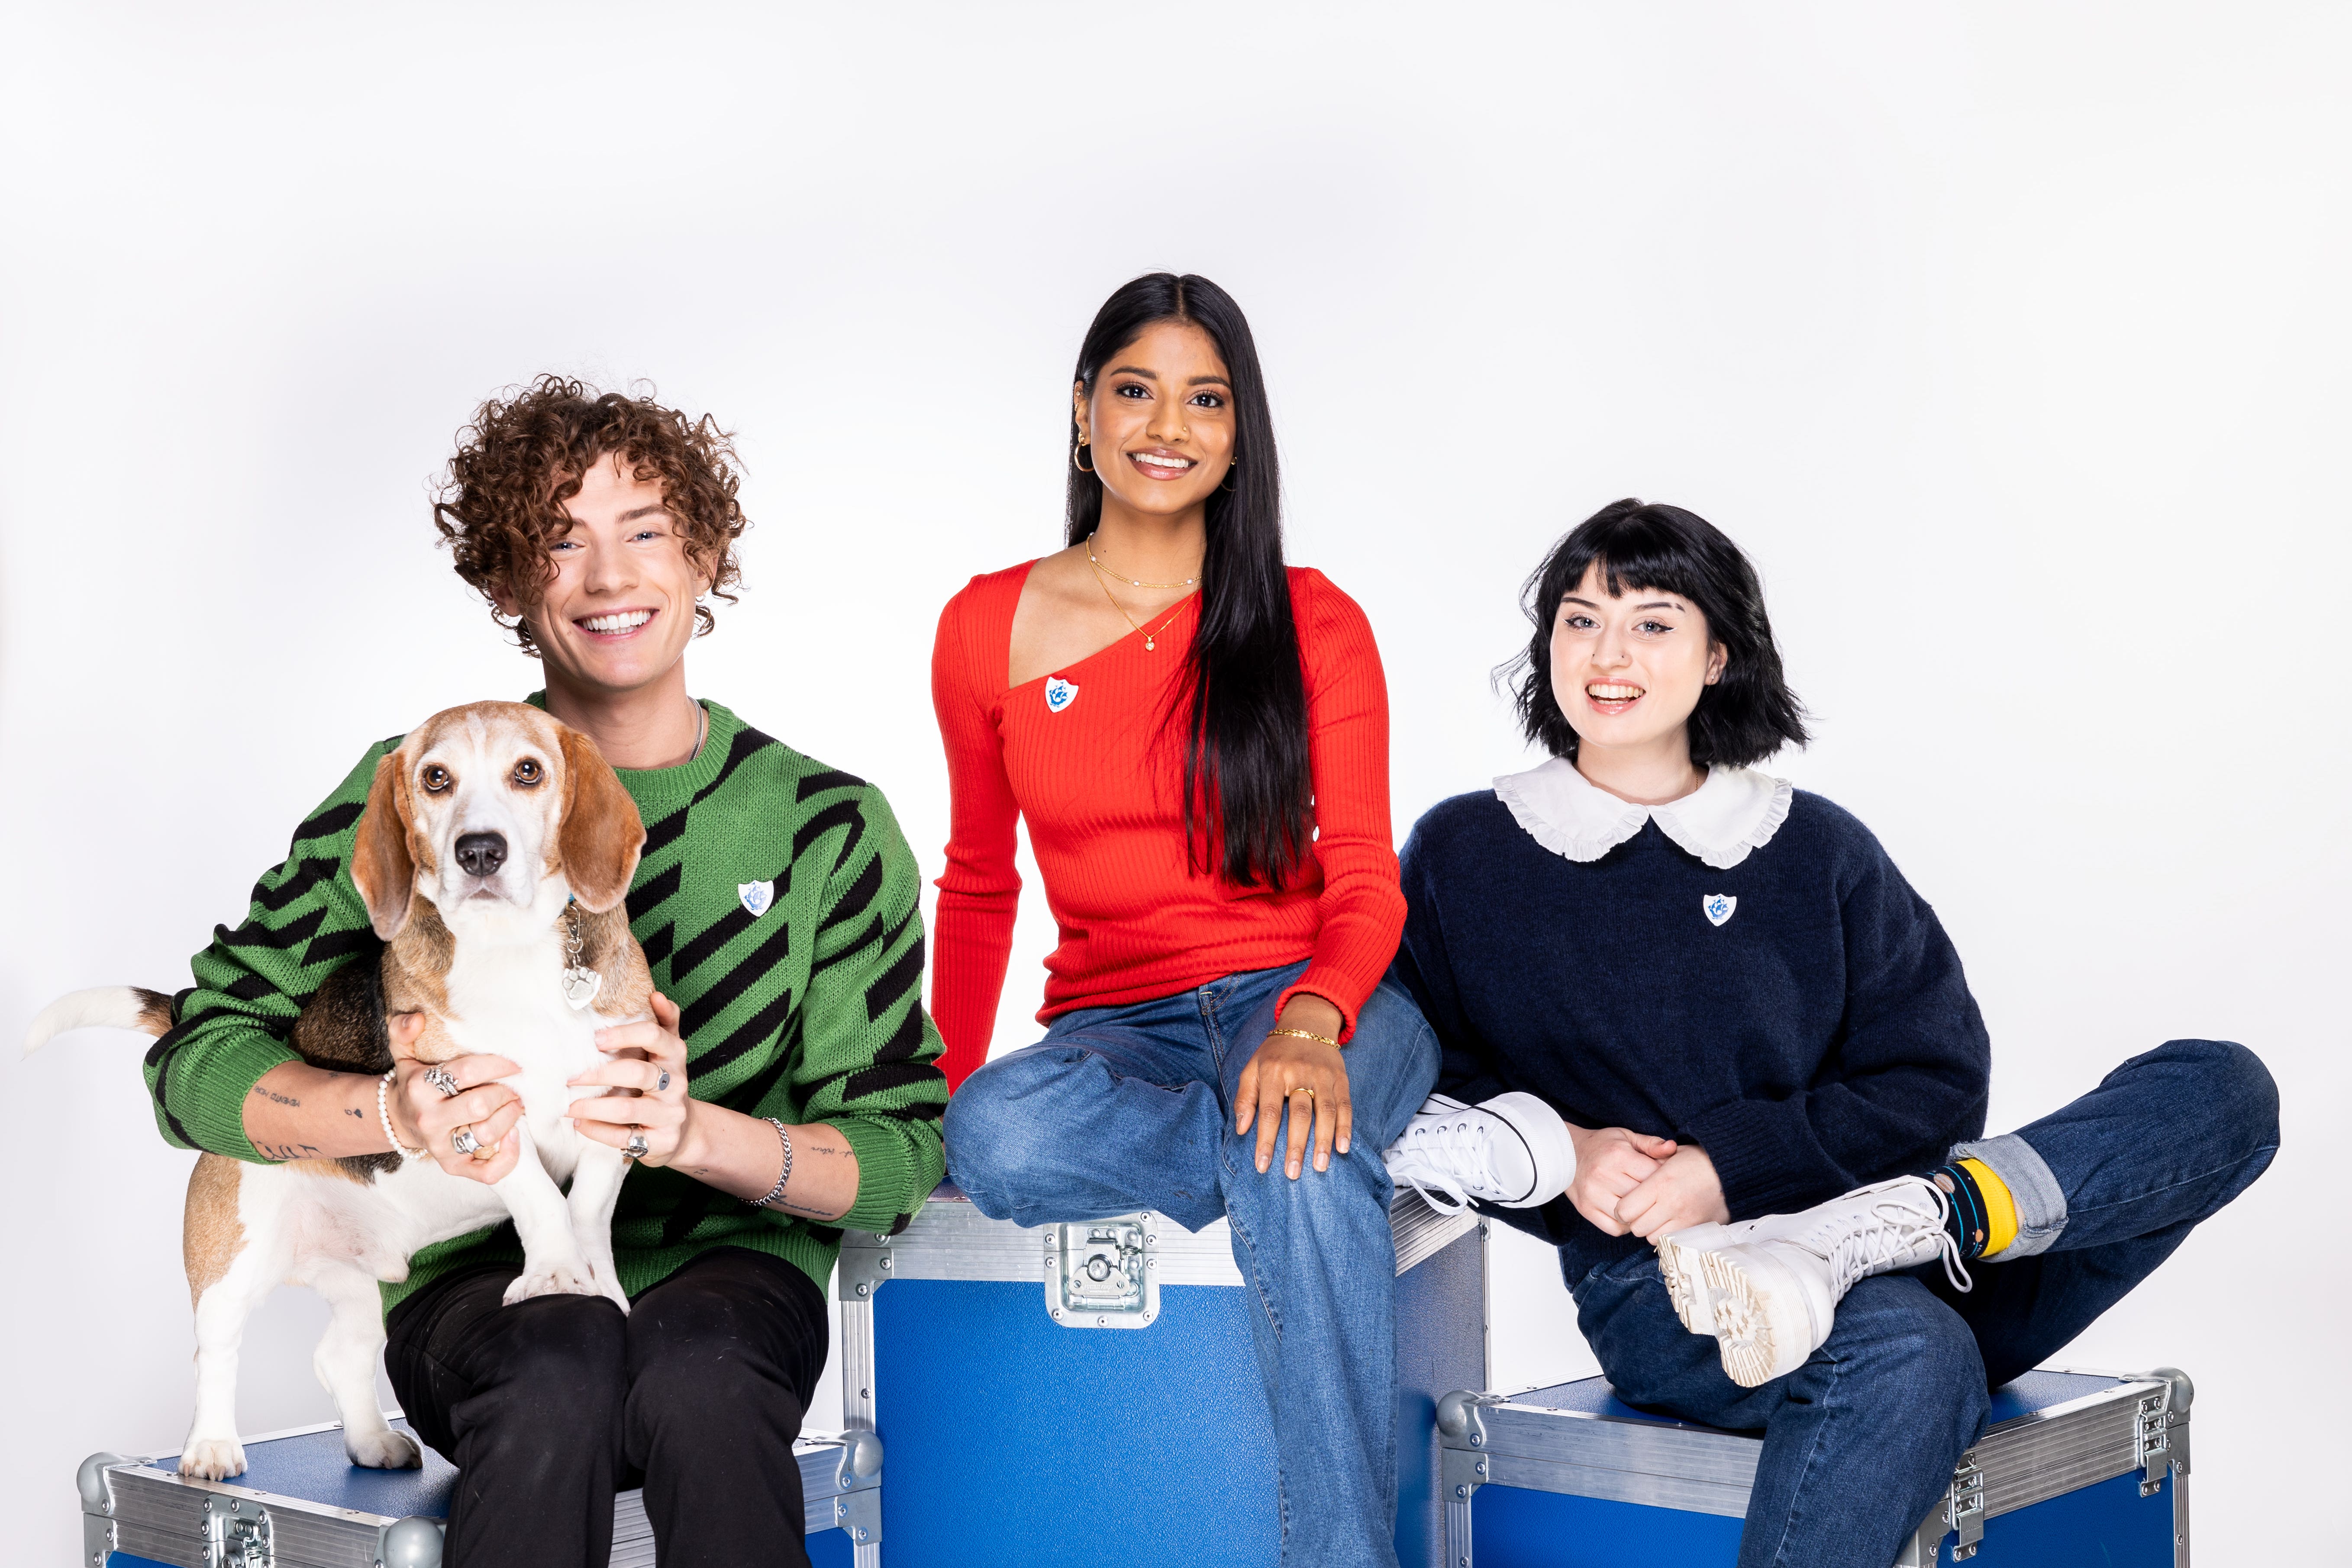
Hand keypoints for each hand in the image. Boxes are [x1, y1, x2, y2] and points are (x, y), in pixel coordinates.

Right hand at [388, 1013, 522, 1184]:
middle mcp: (429, 1119)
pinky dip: (508, 1157)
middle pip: (481, 1105)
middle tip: (517, 1085)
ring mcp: (441, 1146)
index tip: (515, 1063)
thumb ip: (403, 1029)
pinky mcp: (452, 1166)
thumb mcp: (403, 1052)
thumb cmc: (413, 1081)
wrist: (397, 1119)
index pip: (467, 1072)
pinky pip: (487, 1172)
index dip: (498, 1065)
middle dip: (506, 1092)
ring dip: (510, 1118)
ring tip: (517, 1104)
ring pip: (486, 1135)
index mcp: (421, 1087)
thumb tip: (418, 1019)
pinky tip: (514, 1136)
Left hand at [567, 992, 692, 1165]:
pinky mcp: (661, 1142)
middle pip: (638, 1073)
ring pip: (627, 1108)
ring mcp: (670, 1114)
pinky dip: (597, 1131)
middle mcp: (677, 1084)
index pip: (655, 1037)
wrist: (683, 1131)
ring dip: (593, 1107)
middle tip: (572, 1077)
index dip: (624, 1035)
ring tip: (569, 1106)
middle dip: (600, 1074)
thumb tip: (655, 994)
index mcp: (675, 1056)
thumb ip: (665, 1022)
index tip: (596, 1040)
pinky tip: (580, 1124)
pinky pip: (624, 1137)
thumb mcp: (668, 1053)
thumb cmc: (664, 1085)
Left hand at [1234, 996, 1352, 1177]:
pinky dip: (1345, 1127)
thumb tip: (1241, 1130)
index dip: (1266, 1140)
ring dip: (1323, 1141)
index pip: (1269, 1111)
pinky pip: (1345, 1104)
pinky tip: (1343, 1148)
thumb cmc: (1274, 1054)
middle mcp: (1299, 1073)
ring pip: (1325, 1110)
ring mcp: (1322, 1075)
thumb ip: (1245, 1098)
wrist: (1306, 1023)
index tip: (1263, 1166)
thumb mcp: (1252, 1068)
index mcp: (1273, 1072)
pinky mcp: (1341, 1078)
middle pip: (1299, 1114)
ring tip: (1320, 1167)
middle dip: (1296, 1146)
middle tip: (1292, 1173)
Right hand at [1564, 1125, 1678, 1235]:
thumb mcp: (1627, 1137)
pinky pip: (1615, 1228)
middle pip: (1642, 1198)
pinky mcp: (1586, 1209)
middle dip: (1652, 1199)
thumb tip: (1673, 1148)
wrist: (1567, 1153)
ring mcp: (1593, 1194)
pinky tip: (1627, 1214)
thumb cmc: (1602, 1145)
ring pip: (1629, 1217)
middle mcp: (1604, 1175)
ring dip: (1639, 1214)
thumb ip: (1651, 1144)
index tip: (1662, 1181)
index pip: (1652, 1176)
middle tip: (1653, 1196)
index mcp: (1618, 1156)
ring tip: (1640, 1205)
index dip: (1662, 1181)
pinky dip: (1625, 1225)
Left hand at [1616, 1144, 1729, 1240]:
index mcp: (1660, 1183)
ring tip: (1656, 1216)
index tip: (1627, 1203)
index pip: (1625, 1210)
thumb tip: (1628, 1176)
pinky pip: (1671, 1241)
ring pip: (1652, 1238)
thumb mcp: (1670, 1155)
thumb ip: (1647, 1166)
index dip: (1622, 1209)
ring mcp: (1684, 1219)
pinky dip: (1666, 1235)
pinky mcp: (1696, 1229)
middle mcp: (1671, 1204)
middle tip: (1641, 1211)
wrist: (1732, 1171)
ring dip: (1650, 1229)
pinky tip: (1669, 1222)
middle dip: (1635, 1220)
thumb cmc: (1697, 1160)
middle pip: (1636, 1227)